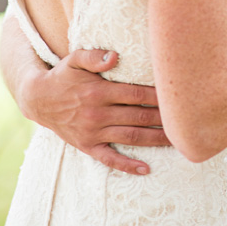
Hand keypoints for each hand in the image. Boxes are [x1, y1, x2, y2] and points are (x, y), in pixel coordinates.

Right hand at [18, 48, 169, 174]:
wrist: (39, 100)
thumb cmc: (63, 76)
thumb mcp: (74, 59)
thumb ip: (95, 56)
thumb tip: (116, 56)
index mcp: (98, 92)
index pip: (137, 94)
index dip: (159, 96)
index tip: (179, 97)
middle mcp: (97, 114)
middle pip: (139, 117)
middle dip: (165, 119)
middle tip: (188, 121)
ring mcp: (93, 132)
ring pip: (131, 137)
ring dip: (155, 140)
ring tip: (178, 142)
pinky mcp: (87, 146)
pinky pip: (109, 159)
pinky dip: (128, 166)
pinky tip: (146, 169)